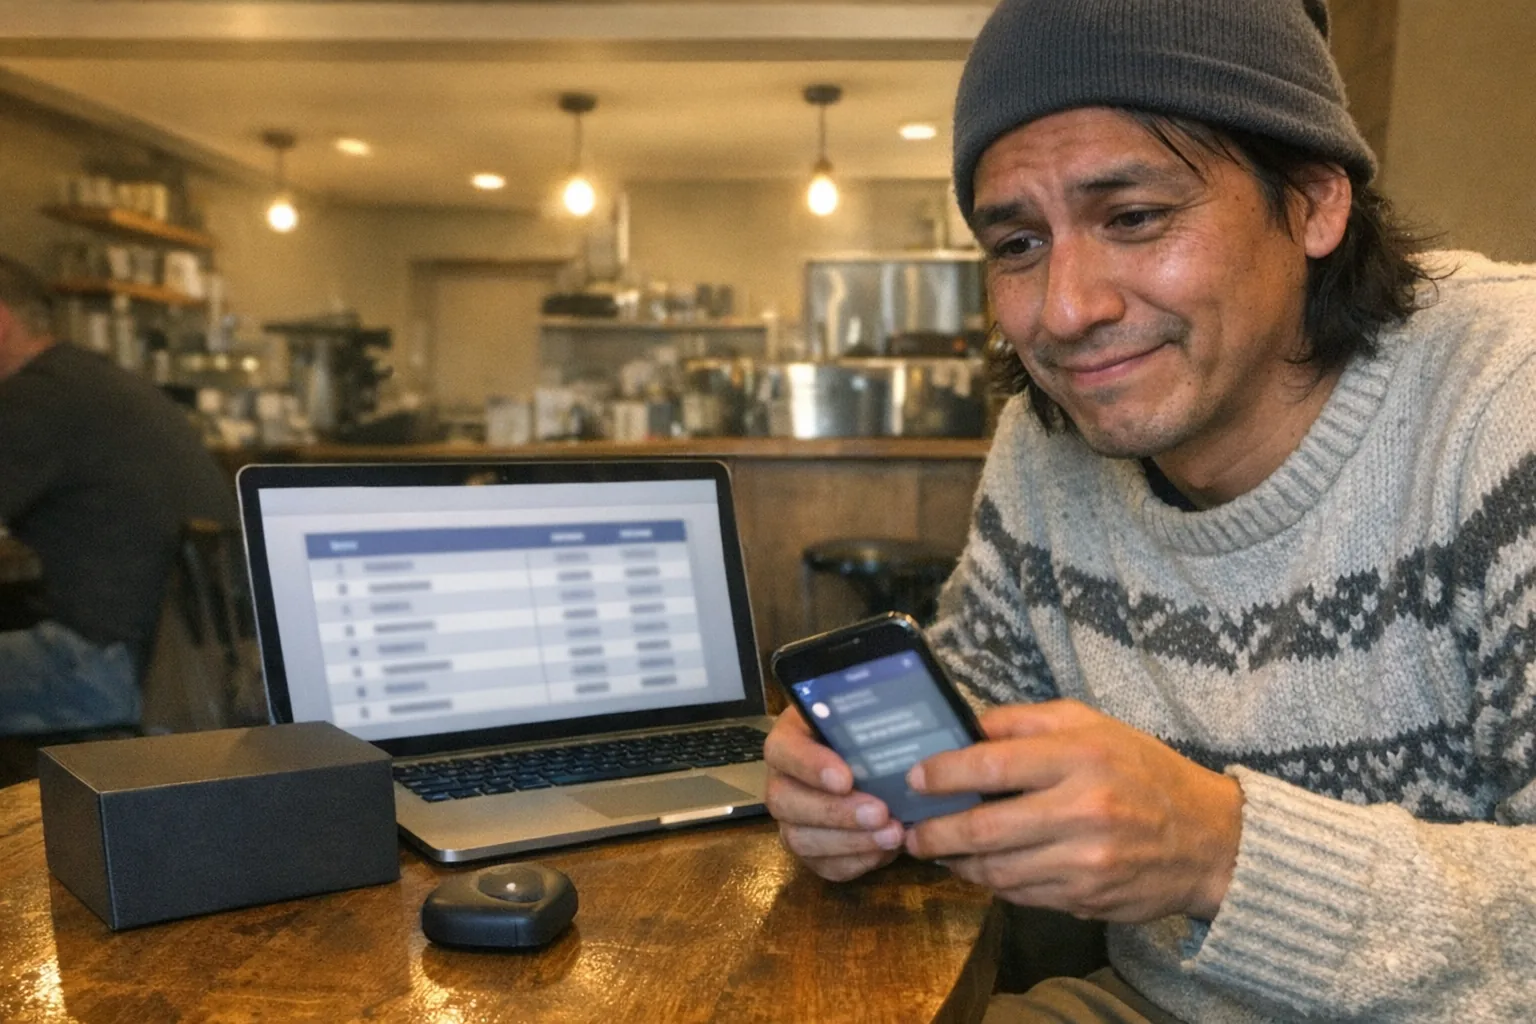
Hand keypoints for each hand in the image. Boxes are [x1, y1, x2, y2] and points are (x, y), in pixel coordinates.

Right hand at [762, 707, 903, 880]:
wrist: (881, 764)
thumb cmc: (871, 730)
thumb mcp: (869, 712)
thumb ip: (874, 714)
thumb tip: (895, 711)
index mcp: (791, 738)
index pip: (782, 750)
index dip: (809, 766)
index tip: (845, 778)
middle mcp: (782, 780)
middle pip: (784, 801)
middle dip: (834, 812)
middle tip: (880, 812)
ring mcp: (792, 819)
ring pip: (800, 840)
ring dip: (849, 842)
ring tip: (894, 835)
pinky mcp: (811, 851)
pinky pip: (823, 866)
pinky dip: (855, 863)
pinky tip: (886, 852)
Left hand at [903, 699, 1242, 921]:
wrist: (1210, 840)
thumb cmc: (1143, 771)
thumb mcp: (1092, 724)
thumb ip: (1025, 722)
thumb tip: (965, 727)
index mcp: (1082, 756)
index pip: (993, 764)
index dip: (944, 773)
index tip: (914, 778)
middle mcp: (1083, 810)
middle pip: (984, 827)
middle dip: (935, 832)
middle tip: (909, 831)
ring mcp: (1086, 861)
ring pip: (996, 870)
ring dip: (957, 862)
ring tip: (937, 850)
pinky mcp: (1087, 898)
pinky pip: (1020, 895)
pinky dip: (992, 883)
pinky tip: (980, 868)